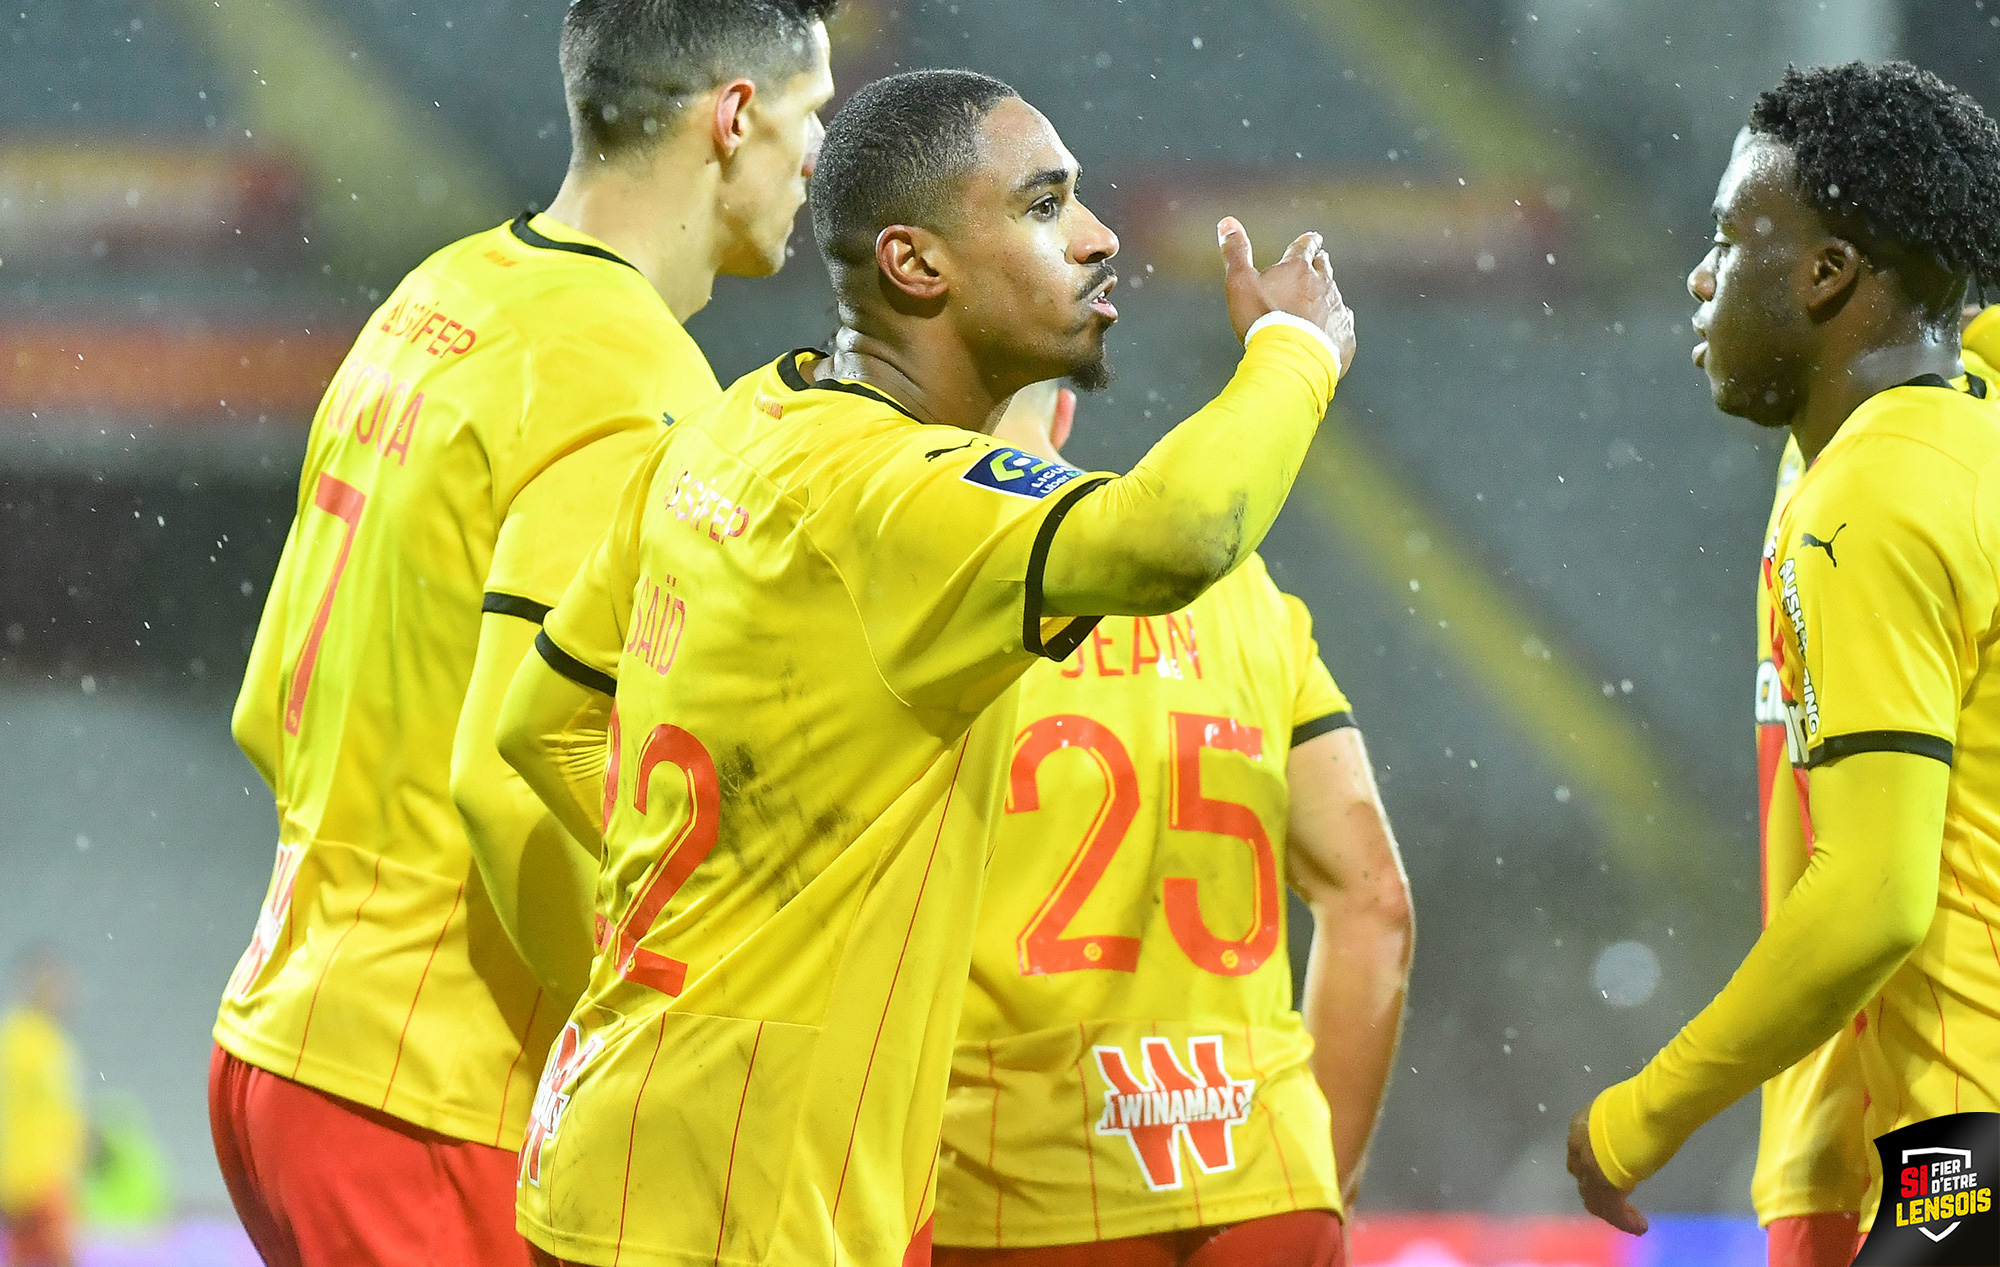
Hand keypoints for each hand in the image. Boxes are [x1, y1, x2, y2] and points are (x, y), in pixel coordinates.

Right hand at [1217, 217, 1356, 376]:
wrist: (1291, 359)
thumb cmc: (1262, 320)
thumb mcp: (1240, 284)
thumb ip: (1236, 253)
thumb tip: (1227, 221)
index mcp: (1298, 269)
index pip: (1306, 246)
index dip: (1308, 242)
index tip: (1312, 238)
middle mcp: (1323, 284)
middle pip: (1324, 268)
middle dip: (1320, 264)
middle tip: (1319, 261)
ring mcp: (1337, 309)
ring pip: (1334, 295)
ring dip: (1327, 295)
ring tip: (1321, 300)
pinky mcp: (1344, 335)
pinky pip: (1342, 325)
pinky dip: (1335, 324)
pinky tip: (1330, 330)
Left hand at [1567, 1106, 1647, 1235]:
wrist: (1639, 1116)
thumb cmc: (1638, 1106)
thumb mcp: (1622, 1111)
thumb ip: (1619, 1124)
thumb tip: (1631, 1131)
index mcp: (1581, 1125)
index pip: (1580, 1151)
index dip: (1591, 1163)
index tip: (1605, 1171)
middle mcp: (1578, 1148)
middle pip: (1581, 1175)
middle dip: (1594, 1187)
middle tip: (1612, 1197)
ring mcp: (1588, 1170)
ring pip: (1594, 1198)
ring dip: (1611, 1210)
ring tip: (1629, 1220)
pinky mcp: (1604, 1189)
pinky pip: (1613, 1211)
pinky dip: (1625, 1220)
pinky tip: (1639, 1226)